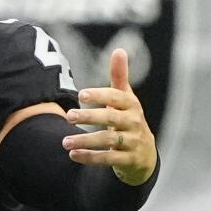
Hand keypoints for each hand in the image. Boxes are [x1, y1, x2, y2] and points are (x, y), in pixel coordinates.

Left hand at [63, 49, 157, 185]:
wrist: (145, 154)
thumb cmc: (128, 119)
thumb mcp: (125, 99)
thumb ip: (119, 76)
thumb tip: (119, 50)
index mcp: (131, 105)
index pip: (116, 98)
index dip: (99, 95)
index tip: (81, 94)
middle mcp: (134, 122)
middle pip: (111, 119)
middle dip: (90, 117)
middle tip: (68, 116)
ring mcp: (132, 142)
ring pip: (108, 141)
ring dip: (86, 140)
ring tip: (65, 142)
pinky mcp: (129, 160)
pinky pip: (109, 159)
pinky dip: (91, 157)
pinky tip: (73, 155)